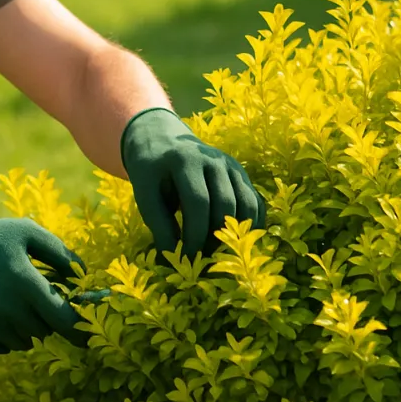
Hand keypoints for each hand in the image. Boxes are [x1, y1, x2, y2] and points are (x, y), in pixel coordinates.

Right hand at [0, 216, 85, 353]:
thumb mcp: (25, 232)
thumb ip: (60, 253)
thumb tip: (84, 276)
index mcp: (24, 282)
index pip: (63, 319)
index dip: (80, 329)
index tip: (88, 333)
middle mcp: (8, 310)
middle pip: (46, 330)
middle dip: (48, 317)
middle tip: (37, 296)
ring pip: (27, 340)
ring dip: (29, 326)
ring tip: (13, 299)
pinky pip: (5, 345)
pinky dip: (8, 332)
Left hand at [120, 107, 265, 258]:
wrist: (164, 141)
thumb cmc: (152, 173)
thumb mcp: (145, 194)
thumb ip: (159, 224)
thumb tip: (174, 260)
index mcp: (186, 160)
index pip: (198, 201)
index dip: (195, 234)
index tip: (186, 259)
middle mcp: (214, 159)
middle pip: (225, 205)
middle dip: (214, 237)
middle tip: (201, 260)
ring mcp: (232, 166)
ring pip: (246, 205)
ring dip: (235, 235)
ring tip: (215, 253)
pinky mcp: (242, 175)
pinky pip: (255, 203)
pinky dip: (251, 226)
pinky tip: (237, 243)